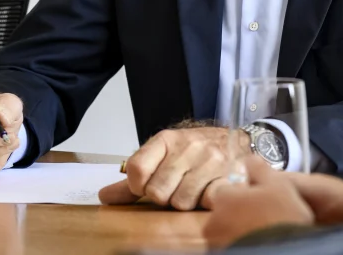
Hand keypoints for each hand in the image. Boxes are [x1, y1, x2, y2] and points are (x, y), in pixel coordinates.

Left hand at [99, 126, 248, 209]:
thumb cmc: (196, 151)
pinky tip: (209, 192)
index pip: (136, 169)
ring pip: (181, 202)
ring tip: (194, 189)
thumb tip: (104, 196)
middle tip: (175, 188)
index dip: (137, 186)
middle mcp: (188, 147)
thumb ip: (134, 178)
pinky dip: (206, 202)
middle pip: (157, 191)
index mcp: (166, 140)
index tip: (145, 186)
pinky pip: (207, 201)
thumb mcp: (164, 156)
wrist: (238, 140)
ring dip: (186, 202)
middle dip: (164, 197)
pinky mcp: (229, 175)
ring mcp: (210, 160)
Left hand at [203, 156, 314, 248]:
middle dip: (241, 212)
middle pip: (226, 211)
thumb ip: (259, 168)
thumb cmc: (280, 219)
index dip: (245, 193)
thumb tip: (249, 158)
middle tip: (264, 217)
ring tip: (263, 232)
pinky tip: (259, 242)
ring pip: (228, 230)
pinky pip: (232, 245)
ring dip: (240, 229)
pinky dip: (242, 243)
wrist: (282, 251)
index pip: (228, 189)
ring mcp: (216, 243)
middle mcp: (213, 221)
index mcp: (224, 198)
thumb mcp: (278, 185)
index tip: (259, 199)